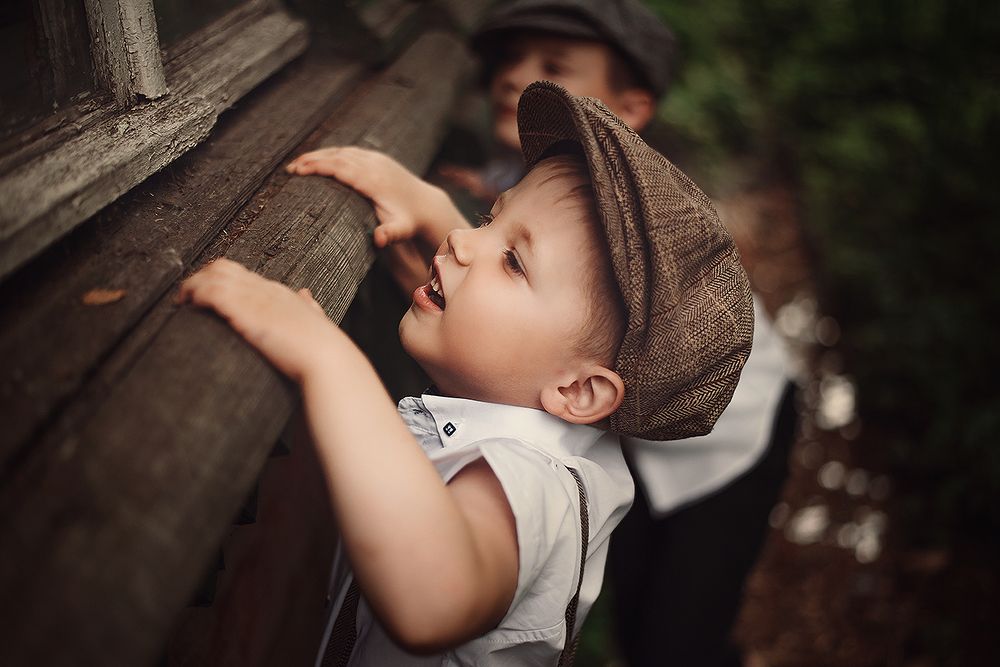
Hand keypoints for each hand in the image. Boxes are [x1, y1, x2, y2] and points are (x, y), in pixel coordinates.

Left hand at [177, 259, 337, 382]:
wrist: (325, 358)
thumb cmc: (322, 349)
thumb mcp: (316, 321)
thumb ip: (310, 308)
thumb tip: (307, 295)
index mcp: (280, 293)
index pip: (244, 275)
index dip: (222, 282)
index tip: (209, 298)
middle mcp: (265, 288)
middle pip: (224, 267)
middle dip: (202, 279)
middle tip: (189, 299)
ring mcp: (253, 296)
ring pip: (212, 273)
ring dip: (192, 286)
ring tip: (183, 303)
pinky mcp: (242, 307)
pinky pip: (208, 290)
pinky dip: (193, 295)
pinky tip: (187, 307)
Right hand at [287, 146, 427, 248]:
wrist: (426, 205)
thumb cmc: (409, 221)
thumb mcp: (401, 230)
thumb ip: (390, 234)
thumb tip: (378, 240)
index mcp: (373, 180)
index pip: (340, 168)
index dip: (318, 167)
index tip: (298, 171)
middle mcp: (374, 165)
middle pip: (337, 156)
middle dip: (312, 160)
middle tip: (290, 168)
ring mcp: (377, 158)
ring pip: (342, 151)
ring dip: (320, 155)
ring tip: (298, 164)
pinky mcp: (378, 158)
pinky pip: (351, 152)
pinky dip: (333, 154)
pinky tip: (320, 160)